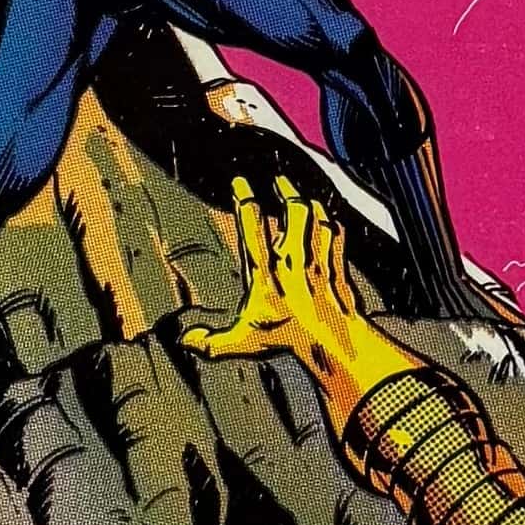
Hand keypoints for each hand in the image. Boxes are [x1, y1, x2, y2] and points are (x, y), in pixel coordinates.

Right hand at [177, 175, 384, 398]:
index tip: (240, 184)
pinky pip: (337, 237)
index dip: (245, 200)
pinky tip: (330, 220)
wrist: (333, 344)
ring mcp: (318, 262)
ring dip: (311, 204)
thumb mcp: (242, 343)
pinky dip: (333, 225)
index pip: (252, 228)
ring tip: (304, 196)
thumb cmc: (288, 340)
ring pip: (318, 220)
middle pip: (294, 213)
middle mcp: (293, 261)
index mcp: (266, 274)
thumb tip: (187, 340)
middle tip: (280, 180)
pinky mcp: (337, 269)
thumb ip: (212, 341)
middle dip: (287, 191)